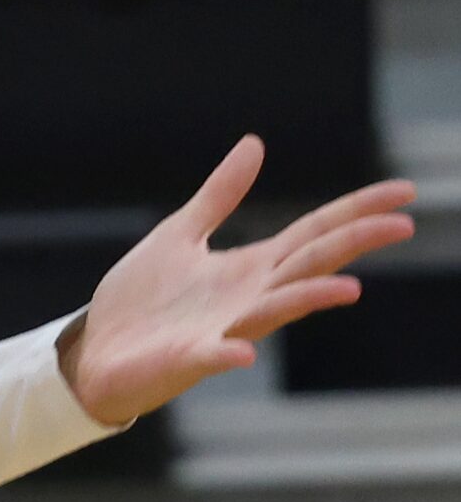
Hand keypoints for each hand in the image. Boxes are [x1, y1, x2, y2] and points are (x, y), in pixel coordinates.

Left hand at [62, 137, 416, 424]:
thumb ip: (219, 195)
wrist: (98, 352)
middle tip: (402, 224)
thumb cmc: (142, 300)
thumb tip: (255, 143)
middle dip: (354, 245)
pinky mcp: (188, 358)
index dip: (357, 212)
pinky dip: (229, 352)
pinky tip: (243, 350)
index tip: (404, 191)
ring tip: (350, 289)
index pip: (315, 234)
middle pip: (310, 265)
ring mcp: (225, 330)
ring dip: (309, 299)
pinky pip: (214, 356)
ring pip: (276, 311)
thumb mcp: (181, 234)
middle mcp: (250, 298)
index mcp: (251, 268)